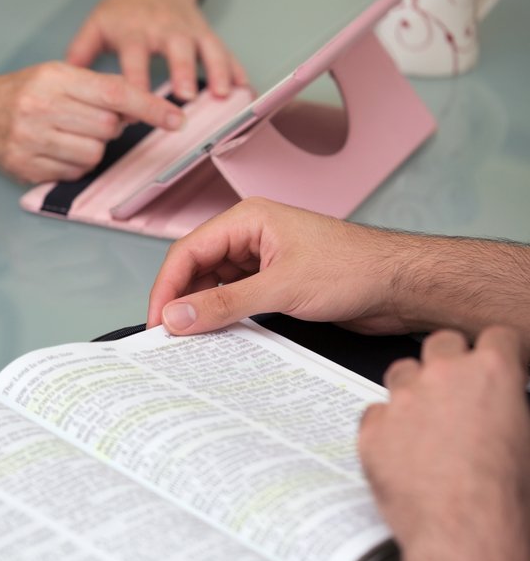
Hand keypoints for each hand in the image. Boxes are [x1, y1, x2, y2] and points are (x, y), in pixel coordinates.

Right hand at [0, 62, 184, 182]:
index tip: (176, 119)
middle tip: (91, 121)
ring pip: (93, 155)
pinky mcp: (26, 168)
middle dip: (110, 127)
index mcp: (53, 79)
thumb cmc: (27, 92)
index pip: (114, 93)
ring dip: (93, 148)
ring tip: (71, 136)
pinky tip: (58, 151)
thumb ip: (100, 89)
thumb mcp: (60, 75)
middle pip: (107, 128)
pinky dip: (75, 164)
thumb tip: (143, 110)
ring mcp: (30, 141)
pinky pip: (74, 173)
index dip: (150, 107)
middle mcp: (39, 109)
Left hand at [66, 0, 246, 98]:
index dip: (134, 90)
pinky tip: (244, 89)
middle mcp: (163, 31)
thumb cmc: (122, 11)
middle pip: (175, 52)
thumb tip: (64, 89)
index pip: (134, 64)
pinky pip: (224, 51)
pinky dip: (236, 69)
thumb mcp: (96, 26)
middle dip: (181, 74)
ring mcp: (189, 31)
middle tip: (184, 98)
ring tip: (221, 94)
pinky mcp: (206, 33)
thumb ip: (80, 56)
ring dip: (215, 71)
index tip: (134, 116)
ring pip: (205, 49)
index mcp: (134, 33)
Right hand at [148, 198, 419, 335]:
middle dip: (181, 300)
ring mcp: (263, 260)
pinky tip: (219, 336)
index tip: (158, 322)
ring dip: (202, 310)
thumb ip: (225, 303)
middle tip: (169, 337)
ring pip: (214, 285)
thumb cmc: (355, 269)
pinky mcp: (276, 282)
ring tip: (191, 340)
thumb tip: (178, 317)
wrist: (403, 286)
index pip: (188, 251)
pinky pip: (235, 298)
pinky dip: (224, 316)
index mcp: (248, 220)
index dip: (167, 287)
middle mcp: (251, 236)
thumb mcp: (282, 288)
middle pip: (197, 267)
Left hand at [358, 327, 529, 560]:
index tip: (494, 364)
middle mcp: (442, 376)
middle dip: (450, 361)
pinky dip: (387, 426)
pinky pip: (376, 413)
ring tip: (426, 420)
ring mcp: (402, 399)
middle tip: (456, 389)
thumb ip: (510, 403)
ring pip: (401, 371)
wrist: (464, 531)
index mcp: (491, 372)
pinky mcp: (372, 428)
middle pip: (441, 343)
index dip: (496, 352)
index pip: (495, 336)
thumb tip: (504, 405)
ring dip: (413, 388)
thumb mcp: (526, 435)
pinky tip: (402, 449)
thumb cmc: (504, 494)